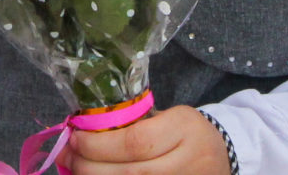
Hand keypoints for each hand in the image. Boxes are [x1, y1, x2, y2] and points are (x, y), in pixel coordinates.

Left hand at [58, 107, 230, 174]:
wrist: (221, 157)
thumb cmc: (184, 133)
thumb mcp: (166, 117)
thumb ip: (133, 123)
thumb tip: (83, 131)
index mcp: (184, 128)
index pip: (135, 141)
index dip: (99, 144)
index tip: (74, 137)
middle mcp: (189, 161)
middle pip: (131, 172)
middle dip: (90, 166)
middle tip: (66, 156)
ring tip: (75, 169)